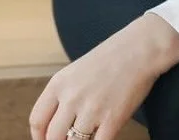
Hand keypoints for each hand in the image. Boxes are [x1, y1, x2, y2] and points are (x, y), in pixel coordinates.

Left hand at [29, 15, 178, 139]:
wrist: (142, 47)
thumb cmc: (112, 57)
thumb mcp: (78, 70)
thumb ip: (65, 94)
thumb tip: (58, 122)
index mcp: (59, 83)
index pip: (37, 120)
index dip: (39, 137)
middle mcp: (71, 97)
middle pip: (53, 137)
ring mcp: (91, 109)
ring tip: (88, 136)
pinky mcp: (112, 119)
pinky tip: (102, 137)